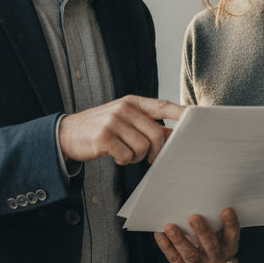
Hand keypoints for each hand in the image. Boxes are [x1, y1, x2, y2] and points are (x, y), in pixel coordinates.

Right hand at [58, 96, 182, 165]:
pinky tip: (114, 155)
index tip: (196, 118)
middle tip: (148, 158)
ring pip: (143, 147)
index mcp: (132, 102)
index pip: (162, 106)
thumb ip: (146, 124)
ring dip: (137, 157)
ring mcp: (113, 121)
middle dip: (156, 151)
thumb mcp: (124, 120)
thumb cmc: (101, 129)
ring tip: (126, 153)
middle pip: (156, 133)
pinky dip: (123, 160)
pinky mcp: (104, 137)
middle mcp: (124, 108)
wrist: (67, 134)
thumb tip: (173, 135)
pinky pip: (127, 156)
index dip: (181, 113)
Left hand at [153, 207, 239, 262]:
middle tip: (193, 217)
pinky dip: (166, 245)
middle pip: (211, 246)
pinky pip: (174, 258)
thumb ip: (212, 221)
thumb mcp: (216, 233)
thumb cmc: (207, 239)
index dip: (231, 223)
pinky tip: (159, 233)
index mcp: (228, 246)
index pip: (232, 234)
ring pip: (190, 254)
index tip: (226, 209)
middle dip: (202, 231)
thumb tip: (197, 198)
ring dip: (179, 240)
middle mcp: (217, 258)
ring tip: (170, 227)